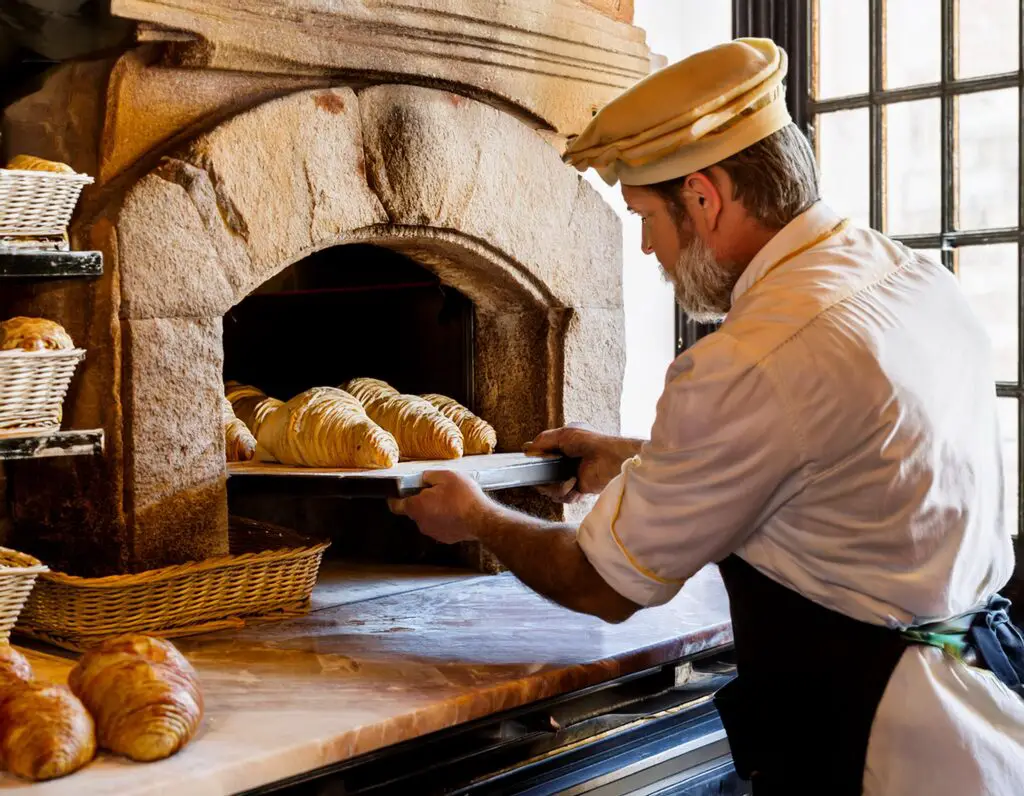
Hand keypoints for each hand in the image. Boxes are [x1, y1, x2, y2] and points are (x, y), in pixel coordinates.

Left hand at [387, 470, 493, 543]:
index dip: (395, 497)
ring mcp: (432, 532)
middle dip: (422, 500)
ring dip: (434, 509)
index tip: (398, 491)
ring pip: (428, 517)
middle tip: (438, 490)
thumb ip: (428, 476)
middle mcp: (420, 522)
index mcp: (416, 507)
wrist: (482, 520)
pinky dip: (444, 518)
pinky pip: (439, 524)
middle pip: (414, 509)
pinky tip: (457, 511)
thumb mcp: (446, 476)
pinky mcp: (444, 537)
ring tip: (451, 500)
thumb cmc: (464, 497)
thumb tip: (423, 479)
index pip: (395, 505)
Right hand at [524, 423, 642, 502]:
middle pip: (542, 477)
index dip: (536, 462)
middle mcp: (565, 463)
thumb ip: (543, 441)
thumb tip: (526, 448)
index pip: (542, 458)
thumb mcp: (563, 434)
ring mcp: (570, 477)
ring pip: (549, 490)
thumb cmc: (591, 443)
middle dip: (543, 478)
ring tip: (569, 479)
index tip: (533, 464)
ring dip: (555, 487)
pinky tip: (575, 484)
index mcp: (563, 448)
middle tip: (548, 475)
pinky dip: (566, 492)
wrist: (610, 460)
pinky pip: (561, 497)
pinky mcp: (577, 491)